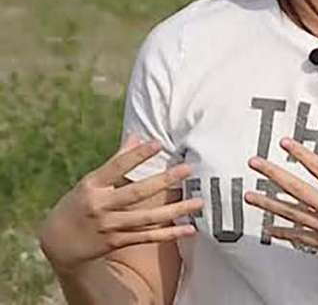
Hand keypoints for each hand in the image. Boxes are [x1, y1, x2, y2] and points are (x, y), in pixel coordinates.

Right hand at [39, 135, 201, 272]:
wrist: (57, 243)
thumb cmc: (78, 204)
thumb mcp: (90, 182)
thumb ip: (116, 161)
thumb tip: (136, 136)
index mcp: (92, 185)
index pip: (117, 166)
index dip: (137, 155)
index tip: (157, 143)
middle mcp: (100, 205)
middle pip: (136, 192)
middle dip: (163, 181)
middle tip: (188, 169)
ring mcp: (109, 225)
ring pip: (147, 218)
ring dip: (174, 211)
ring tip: (199, 201)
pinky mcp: (116, 242)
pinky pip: (147, 237)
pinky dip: (169, 234)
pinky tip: (189, 229)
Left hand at [244, 131, 317, 291]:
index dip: (302, 155)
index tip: (286, 144)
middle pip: (298, 191)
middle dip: (274, 174)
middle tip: (256, 163)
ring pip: (293, 215)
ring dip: (269, 204)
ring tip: (249, 196)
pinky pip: (300, 238)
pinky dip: (284, 233)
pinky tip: (269, 228)